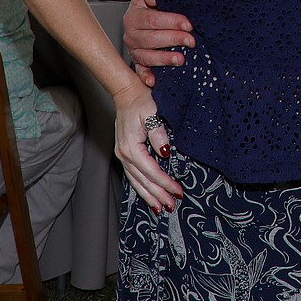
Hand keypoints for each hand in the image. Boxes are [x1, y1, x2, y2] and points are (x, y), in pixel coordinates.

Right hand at [113, 82, 182, 212]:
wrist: (126, 93)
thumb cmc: (140, 100)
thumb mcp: (152, 113)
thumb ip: (158, 133)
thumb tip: (165, 152)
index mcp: (131, 147)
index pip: (152, 171)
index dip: (165, 183)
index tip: (178, 191)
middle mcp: (124, 154)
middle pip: (143, 181)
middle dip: (158, 195)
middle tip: (172, 206)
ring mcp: (123, 155)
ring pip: (136, 181)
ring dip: (149, 195)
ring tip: (160, 208)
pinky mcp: (125, 153)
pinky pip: (133, 175)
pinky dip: (141, 187)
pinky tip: (147, 194)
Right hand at [123, 0, 195, 86]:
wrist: (147, 11)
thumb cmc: (152, 1)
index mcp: (134, 15)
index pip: (152, 19)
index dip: (171, 22)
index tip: (188, 24)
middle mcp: (131, 33)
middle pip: (151, 39)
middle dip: (173, 39)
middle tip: (191, 41)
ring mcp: (134, 49)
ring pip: (146, 56)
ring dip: (164, 59)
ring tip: (181, 59)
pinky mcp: (137, 61)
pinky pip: (139, 70)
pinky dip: (145, 76)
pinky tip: (153, 81)